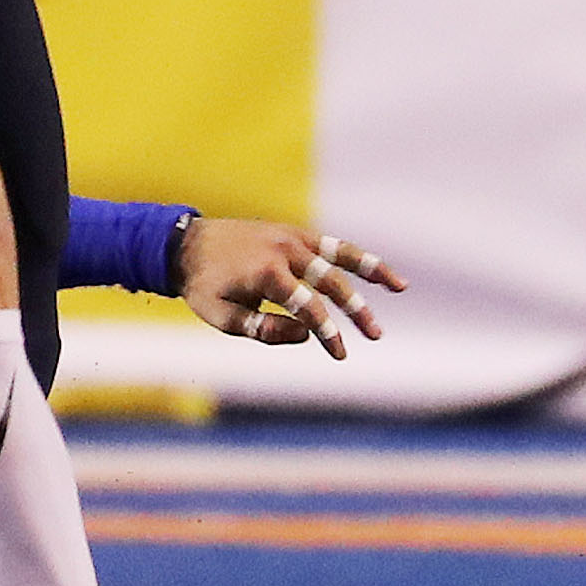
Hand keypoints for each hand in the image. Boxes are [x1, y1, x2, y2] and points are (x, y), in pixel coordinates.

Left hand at [177, 219, 401, 360]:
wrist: (185, 244)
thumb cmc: (203, 287)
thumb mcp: (222, 318)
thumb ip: (263, 330)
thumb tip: (306, 334)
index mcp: (265, 271)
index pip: (307, 306)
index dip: (327, 332)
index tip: (340, 353)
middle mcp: (283, 250)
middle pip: (330, 281)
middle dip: (356, 310)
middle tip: (375, 335)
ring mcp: (290, 237)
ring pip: (340, 254)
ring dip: (372, 271)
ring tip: (400, 287)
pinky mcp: (293, 232)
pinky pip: (331, 244)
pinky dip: (355, 255)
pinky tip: (379, 271)